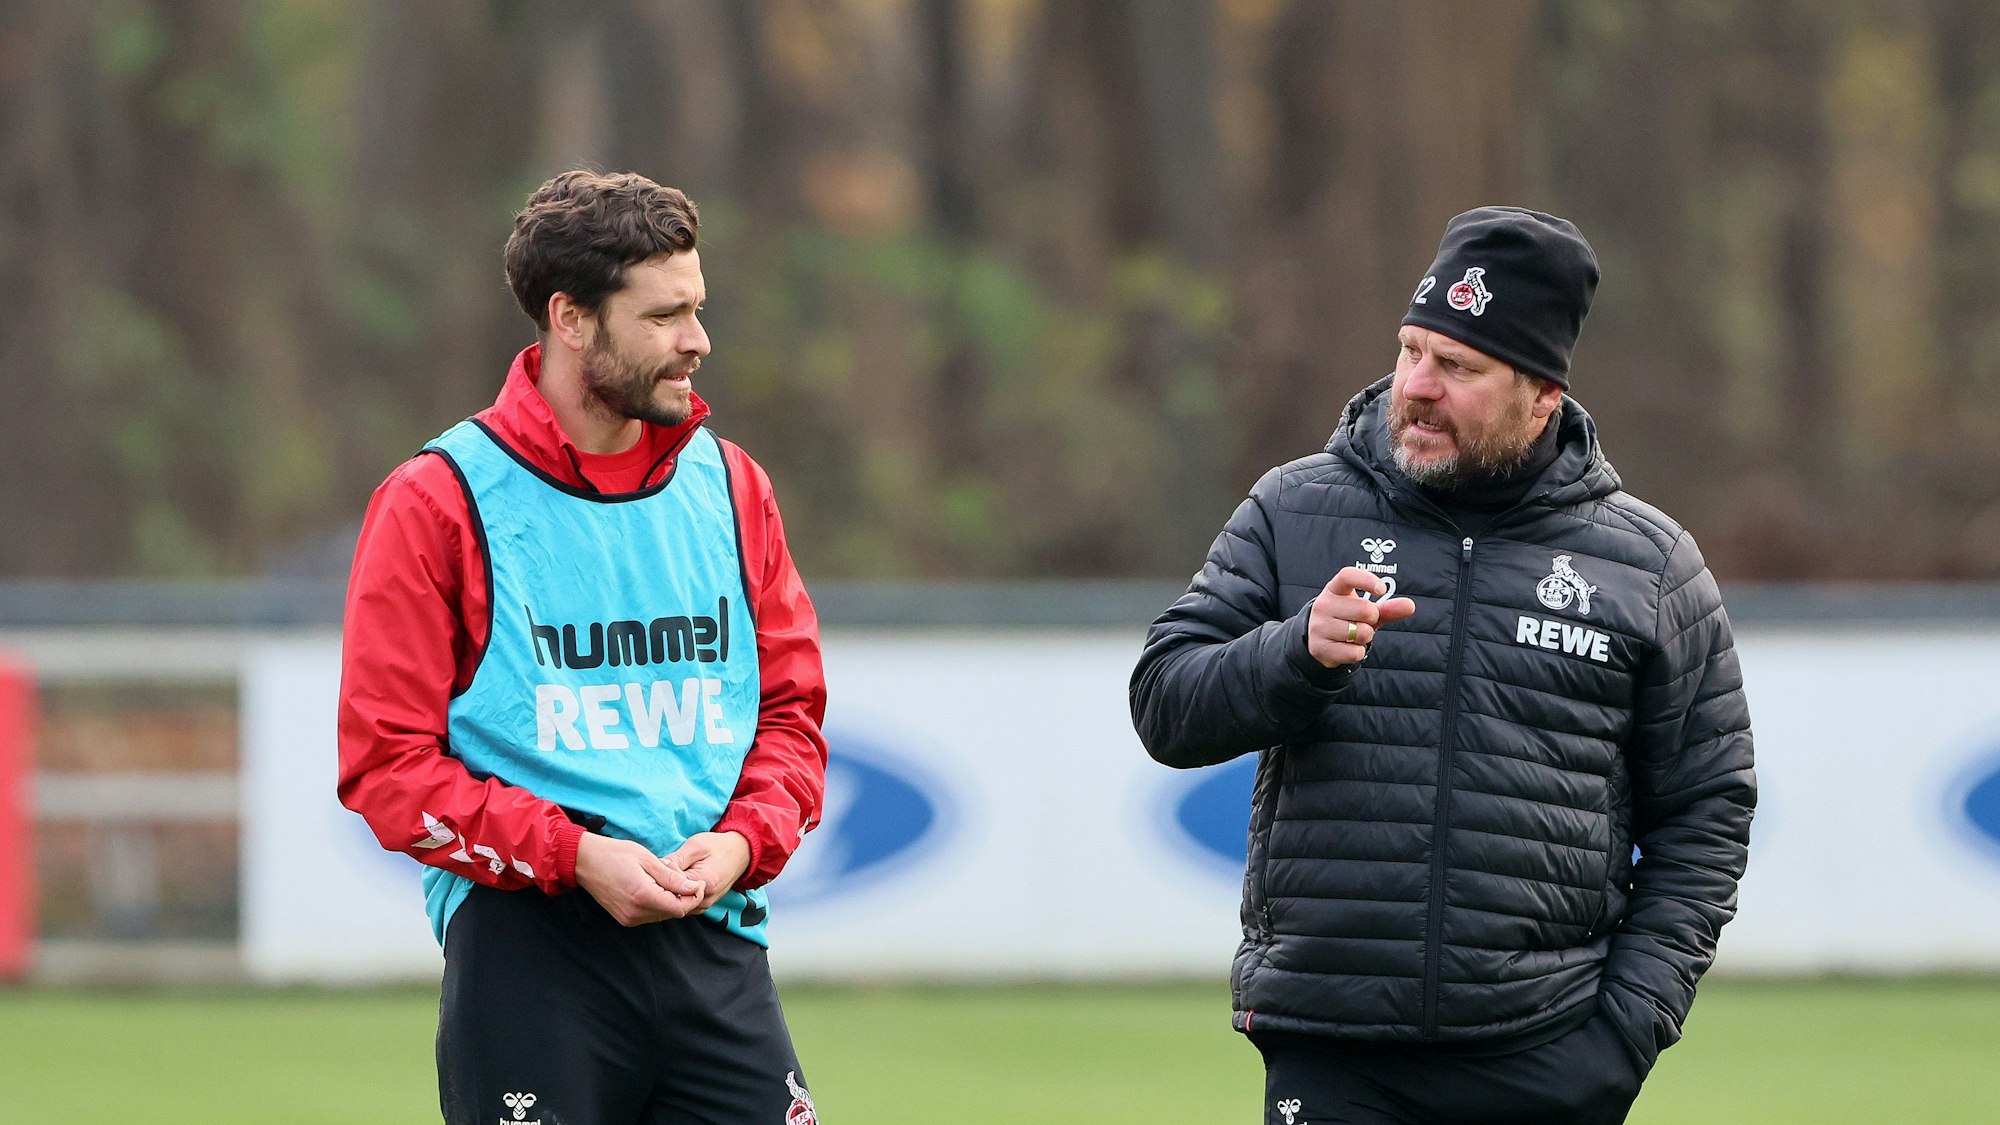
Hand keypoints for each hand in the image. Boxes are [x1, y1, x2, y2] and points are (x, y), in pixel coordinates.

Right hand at [573, 833, 705, 925]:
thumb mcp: (648, 860)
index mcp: (643, 896)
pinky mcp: (624, 919)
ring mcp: (628, 918)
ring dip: (670, 900)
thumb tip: (694, 888)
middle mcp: (635, 913)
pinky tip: (653, 886)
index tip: (699, 882)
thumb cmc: (616, 854)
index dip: (694, 897)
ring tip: (663, 878)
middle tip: (679, 875)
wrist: (584, 861)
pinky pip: (650, 915)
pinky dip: (658, 903)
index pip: (680, 908)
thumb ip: (672, 877)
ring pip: (662, 915)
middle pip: (673, 913)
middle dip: (683, 897)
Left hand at [664, 831, 751, 912]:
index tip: (661, 864)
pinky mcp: (703, 906)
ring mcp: (705, 906)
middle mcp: (705, 900)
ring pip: (676, 905)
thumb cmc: (718, 846)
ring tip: (670, 875)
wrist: (740, 854)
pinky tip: (675, 883)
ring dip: (670, 892)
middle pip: (673, 899)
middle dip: (664, 886)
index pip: (670, 886)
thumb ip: (676, 859)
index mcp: (704, 883)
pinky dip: (677, 896)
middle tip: (662, 870)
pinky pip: (683, 906)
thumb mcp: (696, 846)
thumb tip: (656, 868)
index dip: (661, 875)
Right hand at [1307, 566, 1417, 667]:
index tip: (1381, 589)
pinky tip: (1347, 647)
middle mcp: (1323, 605)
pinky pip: (1354, 652)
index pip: (1348, 576)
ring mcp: (1319, 626)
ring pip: (1361, 633)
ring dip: (1365, 637)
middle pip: (1365, 609)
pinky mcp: (1320, 648)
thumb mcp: (1365, 610)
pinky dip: (1358, 652)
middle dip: (1372, 619)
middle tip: (1361, 621)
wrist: (1318, 640)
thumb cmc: (1346, 618)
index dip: (1367, 580)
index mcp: (1334, 589)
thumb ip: (1388, 607)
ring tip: (1353, 635)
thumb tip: (1410, 605)